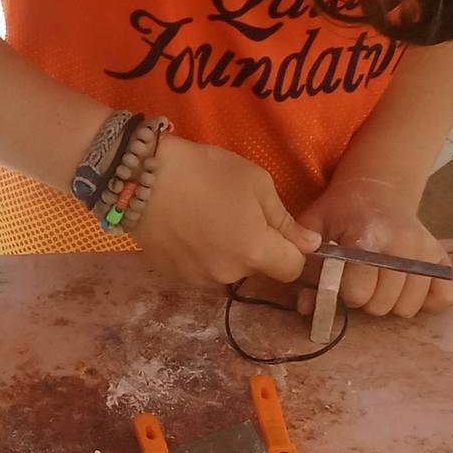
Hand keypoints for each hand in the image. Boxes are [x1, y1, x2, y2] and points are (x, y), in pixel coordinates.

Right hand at [133, 136, 320, 285]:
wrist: (142, 178)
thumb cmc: (206, 172)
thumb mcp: (256, 183)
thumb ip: (285, 220)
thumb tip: (311, 245)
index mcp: (255, 251)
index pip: (292, 270)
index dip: (292, 251)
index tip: (279, 231)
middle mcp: (229, 275)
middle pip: (258, 270)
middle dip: (255, 248)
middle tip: (235, 214)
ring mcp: (199, 280)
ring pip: (228, 271)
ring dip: (227, 254)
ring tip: (207, 221)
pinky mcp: (176, 278)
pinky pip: (202, 272)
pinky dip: (201, 256)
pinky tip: (188, 231)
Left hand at [298, 178, 452, 317]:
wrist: (376, 191)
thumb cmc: (340, 213)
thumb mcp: (314, 229)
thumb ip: (308, 268)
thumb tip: (307, 307)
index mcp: (368, 237)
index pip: (357, 293)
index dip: (343, 292)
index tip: (341, 278)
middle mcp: (404, 244)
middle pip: (382, 305)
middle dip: (365, 300)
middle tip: (360, 281)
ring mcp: (427, 251)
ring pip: (409, 308)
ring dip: (391, 302)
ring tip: (380, 282)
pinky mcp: (442, 258)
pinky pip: (445, 297)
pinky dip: (427, 300)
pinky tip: (407, 286)